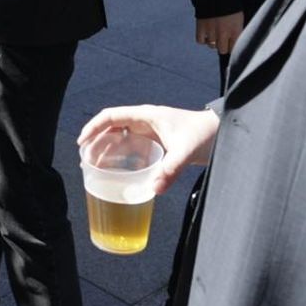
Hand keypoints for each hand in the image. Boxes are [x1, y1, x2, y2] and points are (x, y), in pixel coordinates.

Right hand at [78, 106, 220, 194]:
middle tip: (85, 161)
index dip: (93, 128)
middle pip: (111, 129)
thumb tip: (154, 189)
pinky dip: (121, 158)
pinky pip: (132, 149)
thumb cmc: (204, 134)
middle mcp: (145, 122)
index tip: (82, 143)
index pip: (111, 117)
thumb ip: (170, 169)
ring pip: (120, 139)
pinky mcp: (157, 143)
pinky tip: (117, 172)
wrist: (223, 133)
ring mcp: (150, 132)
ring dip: (106, 151)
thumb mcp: (186, 150)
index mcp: (146, 116)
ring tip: (94, 168)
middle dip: (96, 143)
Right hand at [195, 12, 244, 54]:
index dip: (232, 46)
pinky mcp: (200, 27)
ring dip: (213, 41)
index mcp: (235, 30)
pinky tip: (206, 34)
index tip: (231, 43)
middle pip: (222, 50)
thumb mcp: (239, 17)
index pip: (234, 48)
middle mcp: (223, 33)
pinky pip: (200, 41)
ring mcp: (211, 31)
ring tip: (215, 34)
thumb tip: (234, 39)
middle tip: (223, 39)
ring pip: (212, 46)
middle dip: (223, 45)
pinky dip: (203, 39)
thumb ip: (237, 30)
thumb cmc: (230, 3)